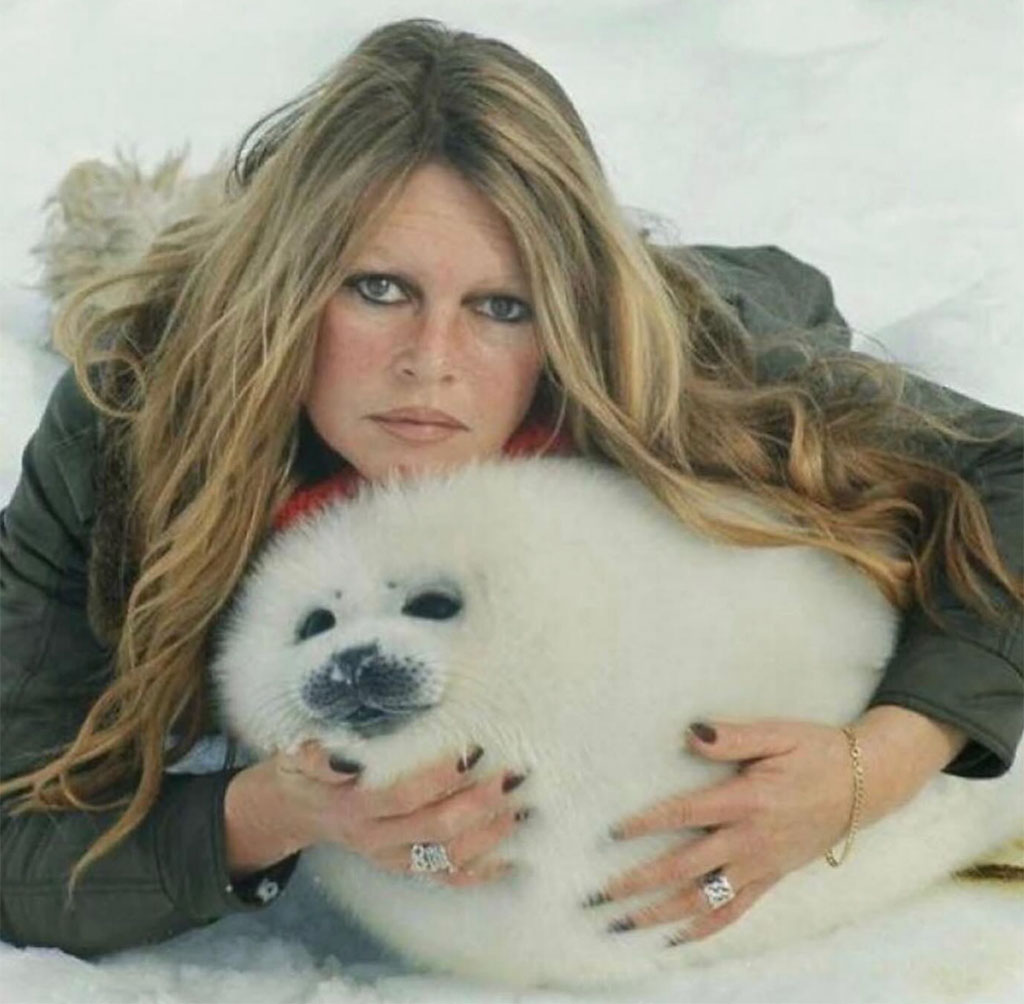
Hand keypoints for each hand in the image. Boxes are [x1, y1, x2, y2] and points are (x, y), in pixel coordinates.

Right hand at [225, 741, 530, 887]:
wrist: (294, 809)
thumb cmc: (304, 769)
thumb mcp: (298, 753)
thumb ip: (317, 754)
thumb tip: (345, 756)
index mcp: (351, 805)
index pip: (401, 796)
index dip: (437, 777)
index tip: (470, 752)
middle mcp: (374, 837)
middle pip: (433, 827)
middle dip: (476, 803)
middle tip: (508, 775)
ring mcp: (391, 856)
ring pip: (446, 856)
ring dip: (487, 834)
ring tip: (519, 807)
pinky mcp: (402, 865)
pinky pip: (444, 876)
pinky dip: (479, 871)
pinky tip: (508, 857)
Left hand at [584, 707, 965, 945]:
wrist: (868, 784)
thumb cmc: (816, 751)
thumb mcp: (776, 734)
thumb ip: (731, 738)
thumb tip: (690, 733)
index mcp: (747, 800)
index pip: (683, 814)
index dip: (645, 824)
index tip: (610, 834)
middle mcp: (750, 841)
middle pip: (684, 868)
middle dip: (639, 883)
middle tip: (600, 896)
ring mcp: (761, 865)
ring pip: (704, 899)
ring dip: (661, 914)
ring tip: (623, 924)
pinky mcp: (772, 878)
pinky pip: (735, 911)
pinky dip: (705, 928)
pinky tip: (677, 938)